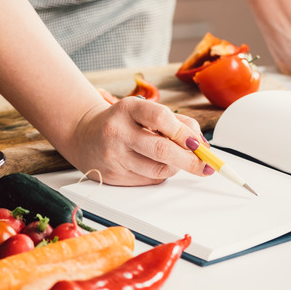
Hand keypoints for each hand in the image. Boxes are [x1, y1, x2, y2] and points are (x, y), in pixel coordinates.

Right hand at [60, 97, 208, 185]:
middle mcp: (117, 132)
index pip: (161, 118)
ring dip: (176, 168)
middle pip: (162, 150)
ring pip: (158, 170)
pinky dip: (161, 175)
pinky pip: (148, 180)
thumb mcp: (144, 111)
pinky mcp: (113, 176)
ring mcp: (113, 156)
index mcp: (127, 109)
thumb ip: (176, 122)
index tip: (199, 143)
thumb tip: (202, 144)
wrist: (84, 135)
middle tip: (206, 164)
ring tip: (179, 160)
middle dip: (190, 160)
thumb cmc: (123, 122)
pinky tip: (158, 165)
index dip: (184, 132)